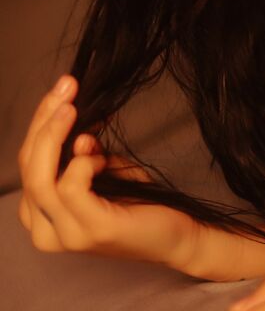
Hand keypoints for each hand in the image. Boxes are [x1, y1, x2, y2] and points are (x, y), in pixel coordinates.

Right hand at [17, 75, 198, 268]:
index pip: (28, 163)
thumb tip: (78, 131)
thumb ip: (85, 153)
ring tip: (74, 108)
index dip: (41, 123)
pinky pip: (71, 188)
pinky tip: (102, 156)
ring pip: (41, 179)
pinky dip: (84, 164)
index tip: (63, 89)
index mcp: (42, 215)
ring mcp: (66, 234)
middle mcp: (45, 230)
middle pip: (29, 168)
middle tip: (67, 88)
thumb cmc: (139, 201)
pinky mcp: (91, 231)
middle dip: (45, 121)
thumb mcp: (105, 169)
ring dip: (56, 136)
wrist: (177, 235)